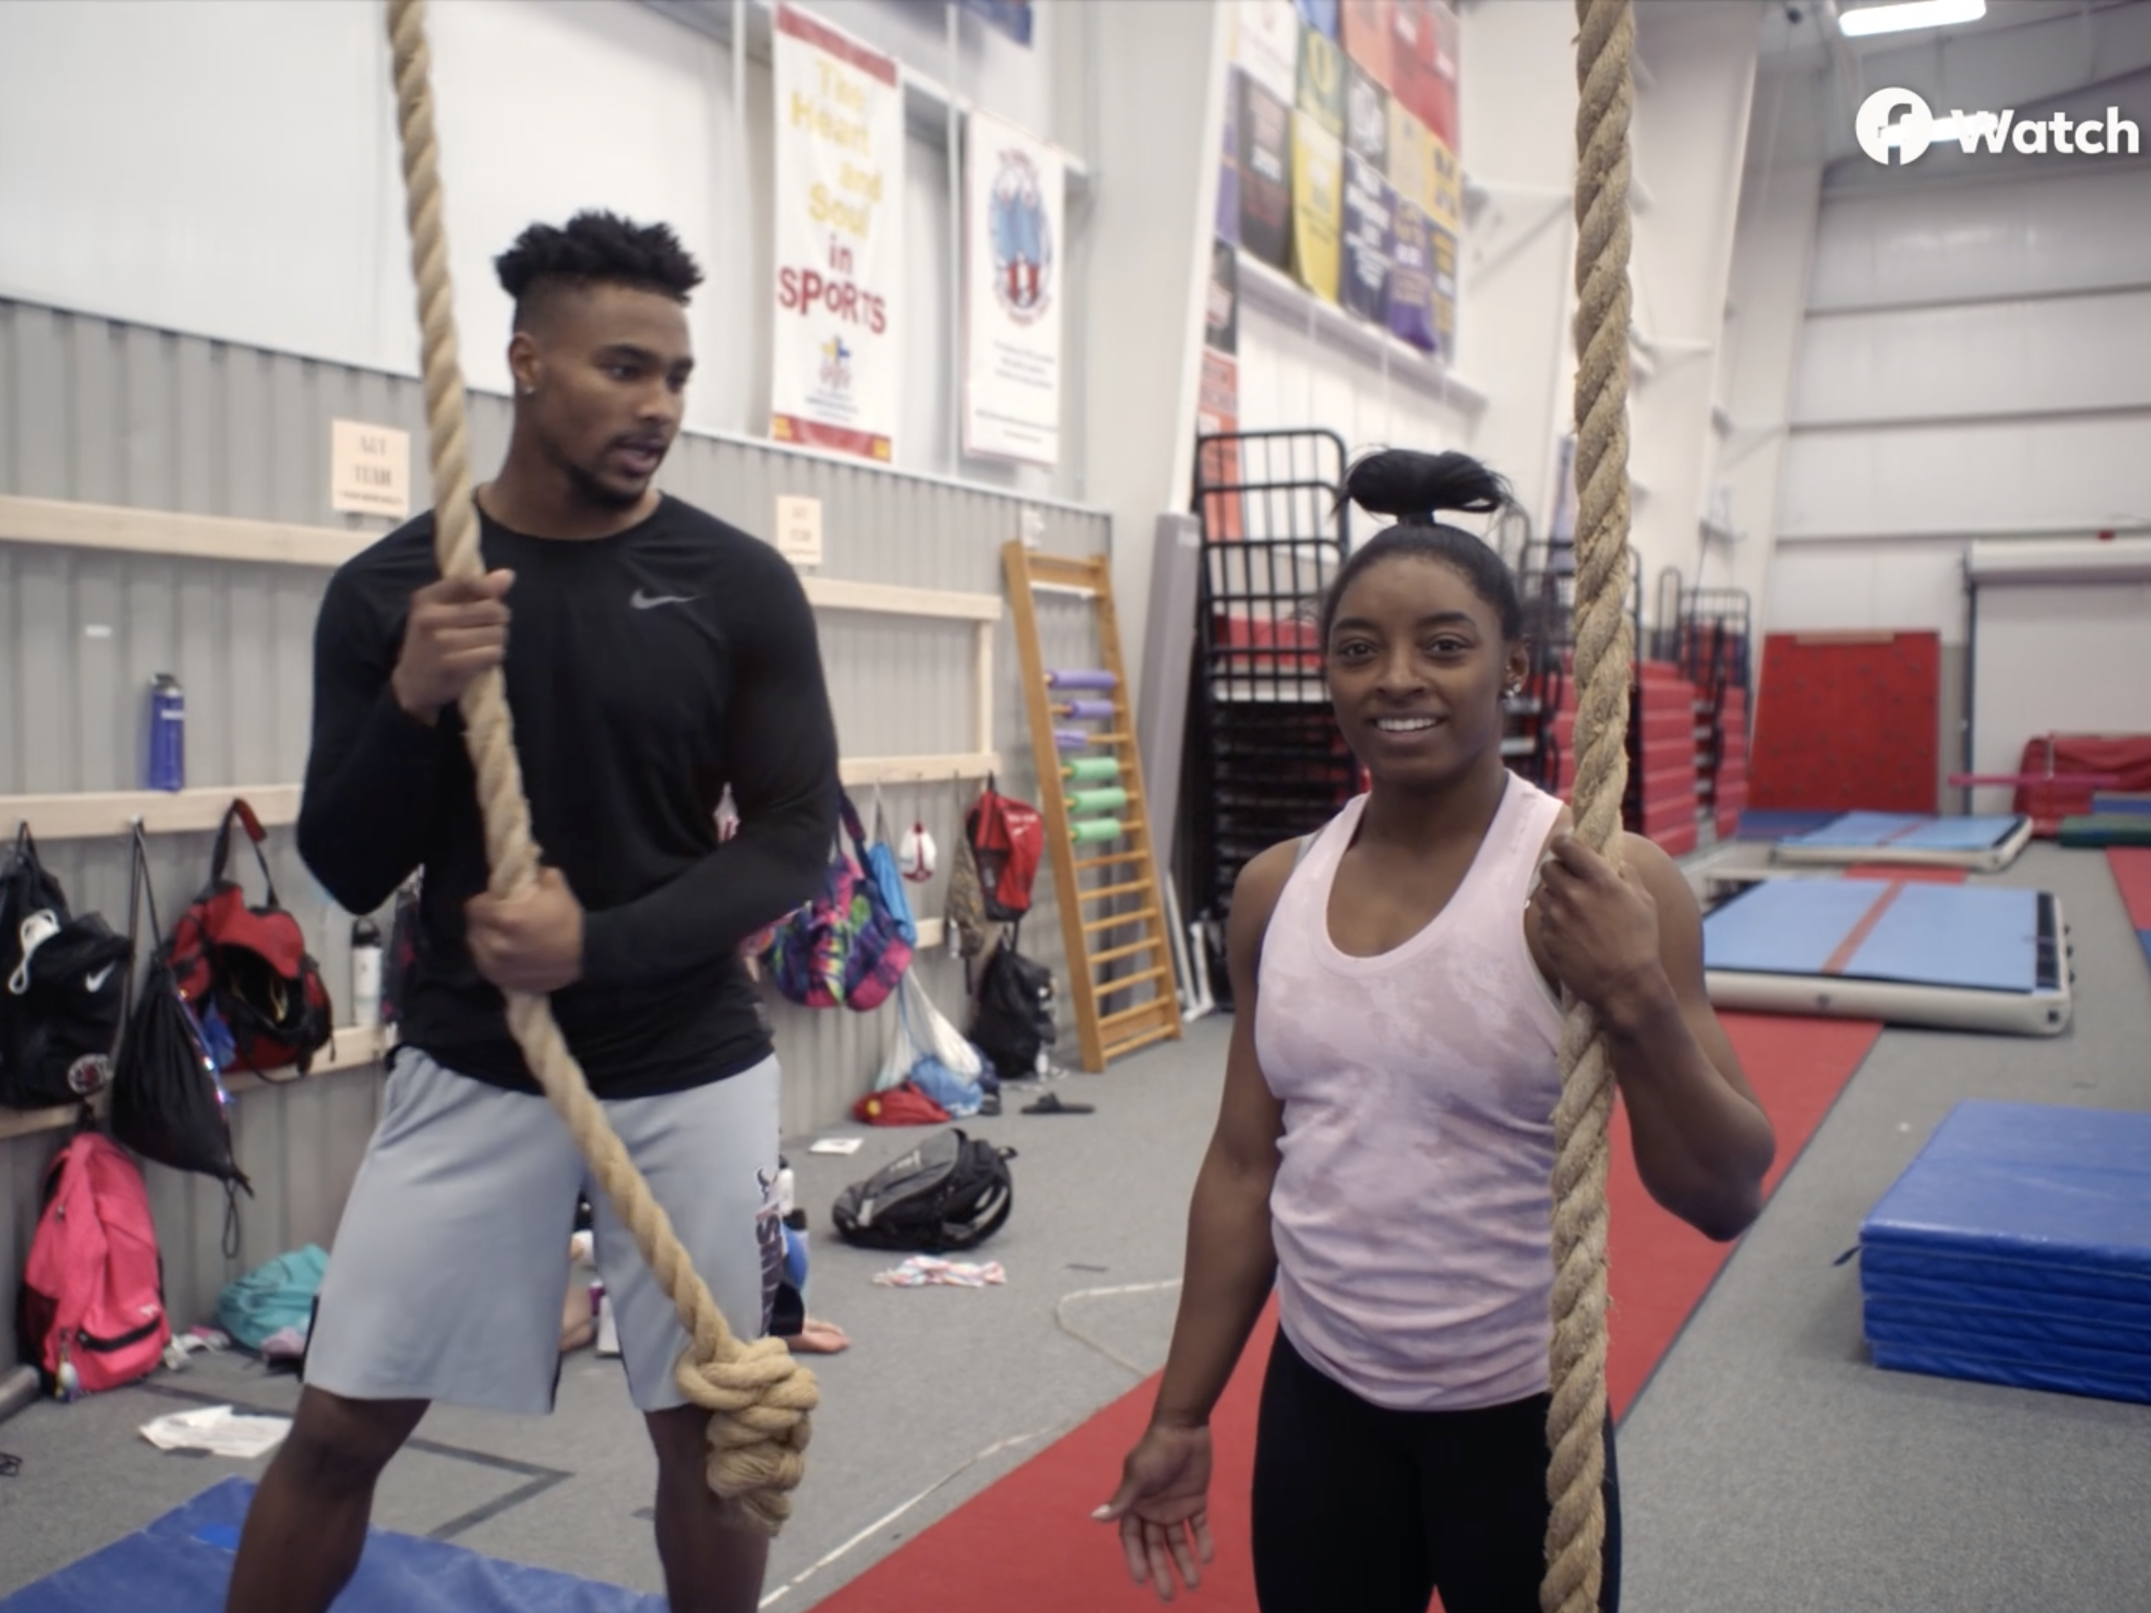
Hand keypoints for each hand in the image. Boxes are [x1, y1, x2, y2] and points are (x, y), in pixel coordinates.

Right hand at [390, 570, 514, 722]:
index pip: (470, 583)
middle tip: (488, 630)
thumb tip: (508, 575)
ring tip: (482, 646)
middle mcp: (430, 617)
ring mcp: (440, 642)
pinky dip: (494, 657)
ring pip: (496, 634)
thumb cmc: (434, 641)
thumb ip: (477, 591)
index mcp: (426, 598)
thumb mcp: (445, 610)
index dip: (488, 593)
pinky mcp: (452, 665)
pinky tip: (481, 659)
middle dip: (499, 621)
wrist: (412, 683)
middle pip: (492, 609)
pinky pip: (493, 654)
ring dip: (498, 642)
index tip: (487, 604)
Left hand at [465, 867, 583, 994]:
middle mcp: (496, 944)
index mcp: (506, 918)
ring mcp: (498, 966)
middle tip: (497, 918)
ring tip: (499, 936)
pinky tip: (502, 953)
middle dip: (483, 920)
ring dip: (484, 939)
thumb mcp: (556, 886)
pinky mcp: (502, 980)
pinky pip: (485, 966)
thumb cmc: (569, 921)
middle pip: (473, 927)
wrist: (586, 956)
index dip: (484, 901)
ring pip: (476, 948)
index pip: (474, 907)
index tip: (495, 901)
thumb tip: (523, 868)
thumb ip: (535, 873)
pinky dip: (489, 958)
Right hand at [1093, 1421, 1213, 1602]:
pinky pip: (1198, 1526)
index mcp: (1134, 1504)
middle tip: (1168, 1597)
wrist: (1184, 1426)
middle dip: (1161, 1570)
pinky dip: (1203, 1541)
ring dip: (1184, 1562)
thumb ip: (1121, 1500)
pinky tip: (1207, 1558)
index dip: (1136, 1559)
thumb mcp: (1138, 1475)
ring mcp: (1174, 1505)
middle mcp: (1153, 1509)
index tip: (1142, 1581)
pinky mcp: (1195, 1499)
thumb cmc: (1156, 1449)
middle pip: (1155, 1546)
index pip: (1132, 1539)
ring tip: (1194, 1584)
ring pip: (1178, 1541)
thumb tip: (1095, 1518)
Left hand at [1528, 832, 1669, 1026]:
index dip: (1563, 843)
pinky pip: (1543, 919)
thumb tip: (1614, 861)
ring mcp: (1557, 917)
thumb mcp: (1644, 902)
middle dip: (1557, 870)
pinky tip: (1570, 931)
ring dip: (1554, 896)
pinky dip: (1553, 920)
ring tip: (1572, 909)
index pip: (1567, 846)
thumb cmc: (1640, 943)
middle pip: (1548, 868)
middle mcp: (1574, 894)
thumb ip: (1627, 875)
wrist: (1625, 986)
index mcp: (1600, 880)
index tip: (1564, 845)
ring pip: (1543, 893)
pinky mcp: (1547, 937)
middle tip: (1569, 879)